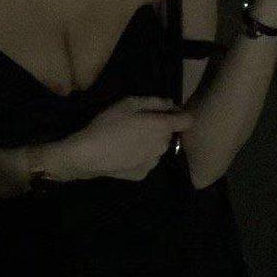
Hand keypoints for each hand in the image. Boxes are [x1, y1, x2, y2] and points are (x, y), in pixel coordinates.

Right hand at [58, 96, 193, 181]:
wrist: (89, 154)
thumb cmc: (109, 124)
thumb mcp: (129, 103)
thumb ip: (154, 102)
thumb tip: (170, 104)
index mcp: (162, 127)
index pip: (187, 120)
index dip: (178, 114)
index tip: (165, 111)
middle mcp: (163, 146)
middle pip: (169, 134)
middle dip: (159, 127)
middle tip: (138, 123)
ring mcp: (154, 162)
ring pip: (158, 148)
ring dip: (150, 142)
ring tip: (129, 139)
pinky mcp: (143, 174)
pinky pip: (147, 161)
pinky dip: (140, 156)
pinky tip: (124, 154)